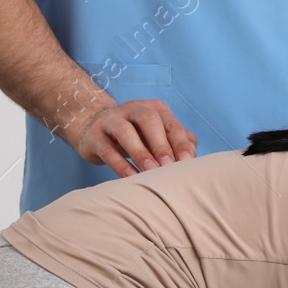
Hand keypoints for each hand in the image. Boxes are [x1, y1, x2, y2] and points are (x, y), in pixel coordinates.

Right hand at [69, 99, 197, 176]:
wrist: (95, 130)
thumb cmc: (138, 136)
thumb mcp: (159, 135)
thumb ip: (178, 142)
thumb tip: (192, 157)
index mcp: (155, 108)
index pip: (171, 123)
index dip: (180, 142)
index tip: (187, 162)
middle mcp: (133, 109)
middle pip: (149, 120)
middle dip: (161, 144)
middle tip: (169, 166)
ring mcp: (111, 120)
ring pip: (125, 131)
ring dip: (140, 152)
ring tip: (150, 172)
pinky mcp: (95, 136)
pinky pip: (108, 150)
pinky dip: (120, 165)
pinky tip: (131, 178)